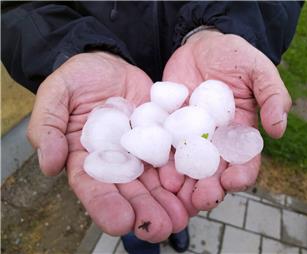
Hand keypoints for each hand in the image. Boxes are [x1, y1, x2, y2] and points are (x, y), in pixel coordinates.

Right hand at [26, 52, 187, 241]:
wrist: (111, 64)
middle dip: (145, 211)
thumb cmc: (79, 78)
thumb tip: (48, 164)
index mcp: (86, 156)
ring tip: (181, 218)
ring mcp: (141, 150)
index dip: (105, 205)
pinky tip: (194, 188)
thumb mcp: (57, 93)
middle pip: (129, 190)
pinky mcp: (162, 137)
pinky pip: (174, 156)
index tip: (121, 223)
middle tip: (161, 229)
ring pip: (155, 181)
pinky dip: (184, 174)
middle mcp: (116, 159)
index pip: (93, 186)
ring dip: (168, 201)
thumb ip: (48, 125)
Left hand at [160, 30, 290, 212]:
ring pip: (188, 166)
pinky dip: (161, 160)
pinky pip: (165, 146)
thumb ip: (272, 95)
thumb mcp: (258, 70)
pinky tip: (156, 169)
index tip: (232, 180)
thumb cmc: (234, 56)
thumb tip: (278, 129)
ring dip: (183, 182)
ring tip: (175, 190)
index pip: (245, 161)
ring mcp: (190, 136)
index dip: (241, 174)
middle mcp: (215, 140)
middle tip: (201, 199)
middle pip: (214, 172)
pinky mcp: (169, 127)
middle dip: (209, 188)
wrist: (200, 45)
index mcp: (240, 132)